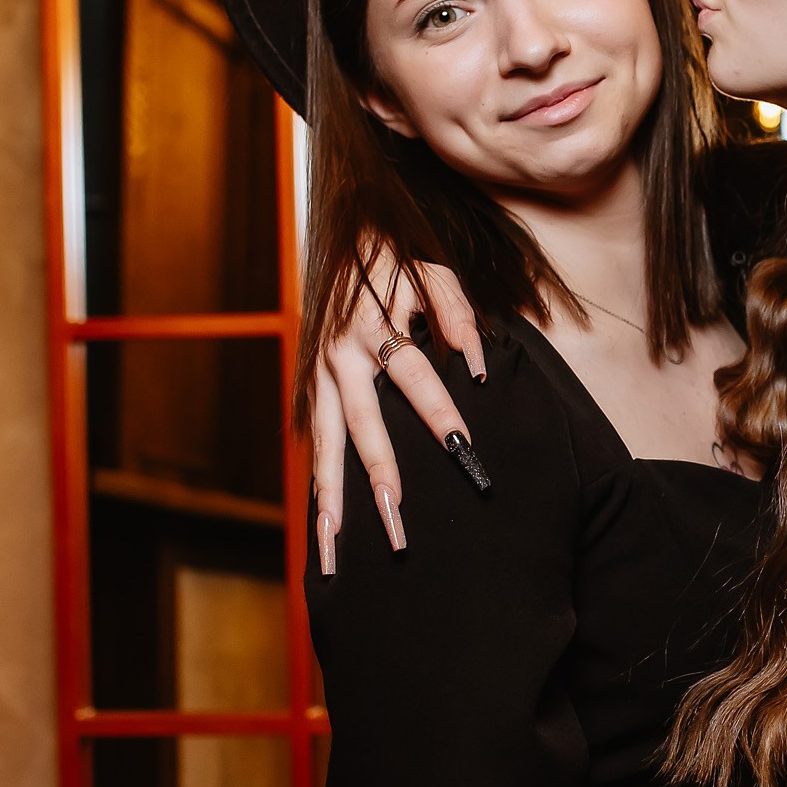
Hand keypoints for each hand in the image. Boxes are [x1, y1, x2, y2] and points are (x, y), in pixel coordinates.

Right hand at [312, 254, 485, 568]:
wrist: (337, 244)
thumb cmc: (394, 262)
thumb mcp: (433, 272)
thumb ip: (457, 314)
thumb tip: (477, 368)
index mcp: (372, 323)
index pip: (412, 375)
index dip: (437, 410)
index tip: (463, 448)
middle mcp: (339, 355)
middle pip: (362, 424)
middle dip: (379, 474)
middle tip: (395, 517)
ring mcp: (317, 375)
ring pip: (327, 444)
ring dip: (331, 494)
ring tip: (335, 542)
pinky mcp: (309, 390)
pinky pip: (317, 443)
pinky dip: (319, 483)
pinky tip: (325, 525)